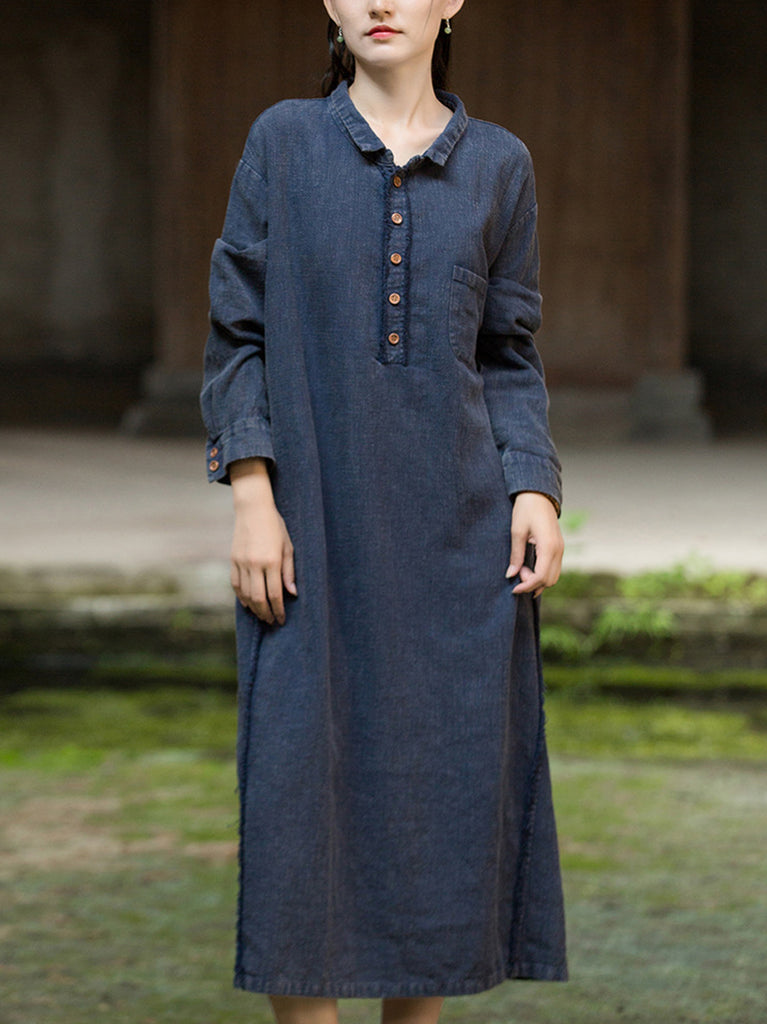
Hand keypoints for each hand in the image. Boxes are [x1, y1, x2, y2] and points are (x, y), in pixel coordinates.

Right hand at [229, 459, 296, 623]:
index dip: (278, 609)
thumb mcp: (288, 546)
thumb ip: (289, 571)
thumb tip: (292, 593)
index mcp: (272, 560)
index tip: (282, 619)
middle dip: (266, 613)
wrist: (253, 509)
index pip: (274, 594)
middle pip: (259, 598)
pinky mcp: (233, 560)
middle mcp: (255, 564)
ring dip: (254, 608)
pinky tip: (248, 603)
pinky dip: (241, 596)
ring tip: (262, 615)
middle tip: (272, 621)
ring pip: (246, 594)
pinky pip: (236, 584)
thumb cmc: (275, 526)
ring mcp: (241, 562)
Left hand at [505, 491, 563, 598]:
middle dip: (532, 583)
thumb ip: (516, 555)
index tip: (513, 588)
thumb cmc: (526, 510)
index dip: (527, 585)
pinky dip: (543, 574)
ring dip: (538, 580)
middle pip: (549, 580)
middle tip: (517, 573)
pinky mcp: (558, 548)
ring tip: (522, 570)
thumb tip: (510, 575)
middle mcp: (558, 550)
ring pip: (553, 576)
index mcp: (548, 547)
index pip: (541, 577)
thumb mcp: (517, 532)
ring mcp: (561, 549)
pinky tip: (529, 568)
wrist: (538, 494)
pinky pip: (554, 568)